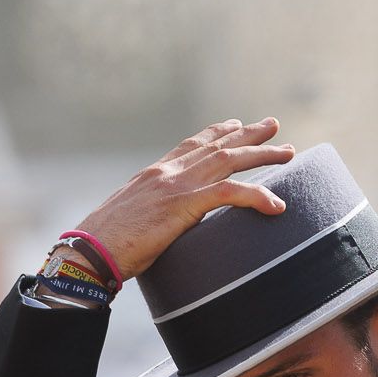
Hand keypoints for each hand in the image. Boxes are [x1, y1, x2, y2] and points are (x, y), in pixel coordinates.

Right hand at [70, 120, 295, 280]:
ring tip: (288, 153)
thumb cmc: (105, 246)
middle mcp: (167, 172)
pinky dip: (255, 196)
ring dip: (262, 156)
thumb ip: (152, 215)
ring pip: (228, 161)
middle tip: (274, 126)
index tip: (236, 124)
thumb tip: (164, 226)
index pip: (190, 144)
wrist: (89, 252)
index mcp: (154, 175)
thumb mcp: (131, 221)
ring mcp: (175, 185)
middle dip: (249, 135)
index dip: (216, 132)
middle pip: (216, 145)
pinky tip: (277, 204)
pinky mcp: (181, 205)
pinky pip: (227, 194)